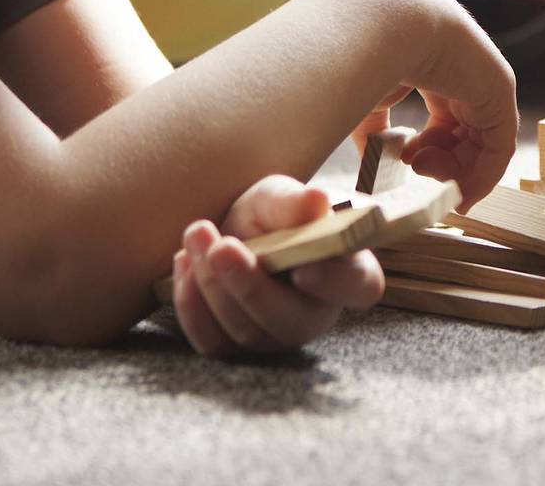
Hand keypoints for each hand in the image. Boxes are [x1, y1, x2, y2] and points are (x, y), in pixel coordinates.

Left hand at [169, 174, 382, 358]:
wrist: (229, 230)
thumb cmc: (269, 214)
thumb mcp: (279, 196)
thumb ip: (293, 203)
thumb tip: (316, 202)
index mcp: (346, 271)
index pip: (359, 286)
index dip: (335, 284)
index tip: (304, 269)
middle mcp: (316, 313)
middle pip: (292, 320)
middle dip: (250, 286)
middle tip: (222, 247)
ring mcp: (275, 336)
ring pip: (246, 331)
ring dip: (214, 284)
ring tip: (197, 234)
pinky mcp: (236, 347)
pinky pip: (212, 341)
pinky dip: (192, 303)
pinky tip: (184, 262)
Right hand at [351, 22, 517, 211]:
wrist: (386, 18)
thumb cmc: (369, 50)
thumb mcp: (370, 98)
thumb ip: (376, 130)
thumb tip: (376, 161)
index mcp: (440, 69)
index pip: (447, 119)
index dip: (430, 150)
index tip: (405, 167)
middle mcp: (468, 76)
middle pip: (467, 135)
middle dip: (440, 162)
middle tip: (414, 170)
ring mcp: (487, 82)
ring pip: (484, 145)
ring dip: (456, 172)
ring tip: (422, 169)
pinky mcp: (499, 92)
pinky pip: (499, 146)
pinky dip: (483, 177)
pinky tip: (461, 195)